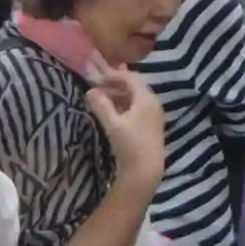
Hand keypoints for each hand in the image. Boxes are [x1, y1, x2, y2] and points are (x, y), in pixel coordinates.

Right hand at [84, 64, 166, 184]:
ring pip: (135, 98)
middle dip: (115, 85)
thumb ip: (101, 106)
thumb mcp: (112, 125)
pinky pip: (137, 108)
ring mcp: (154, 114)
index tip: (97, 78)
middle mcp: (153, 103)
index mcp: (146, 98)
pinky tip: (112, 112)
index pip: (131, 78)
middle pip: (134, 86)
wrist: (145, 171)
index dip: (113, 75)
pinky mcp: (151, 125)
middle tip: (97, 87)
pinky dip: (124, 105)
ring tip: (101, 98)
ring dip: (119, 96)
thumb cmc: (129, 145)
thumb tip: (90, 91)